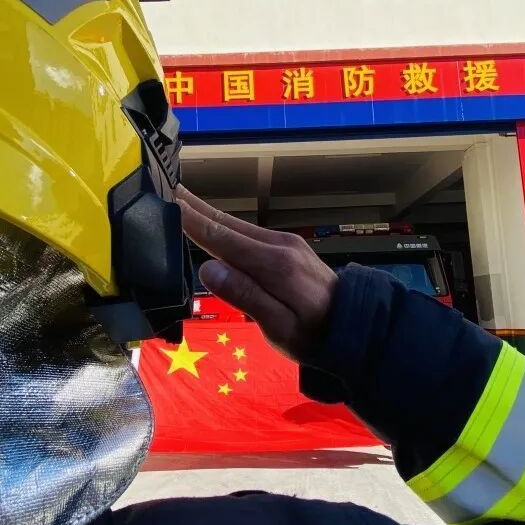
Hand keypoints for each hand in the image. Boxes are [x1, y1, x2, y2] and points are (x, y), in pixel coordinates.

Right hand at [177, 186, 337, 361]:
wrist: (356, 327)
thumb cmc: (313, 336)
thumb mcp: (278, 327)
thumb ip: (245, 296)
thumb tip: (208, 268)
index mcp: (273, 264)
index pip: (222, 238)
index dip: (192, 221)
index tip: (169, 202)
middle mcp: (279, 245)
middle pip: (228, 224)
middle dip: (196, 207)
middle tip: (167, 188)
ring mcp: (286, 243)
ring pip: (238, 225)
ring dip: (208, 213)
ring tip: (182, 200)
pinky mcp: (289, 248)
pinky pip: (249, 232)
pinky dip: (225, 224)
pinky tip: (214, 222)